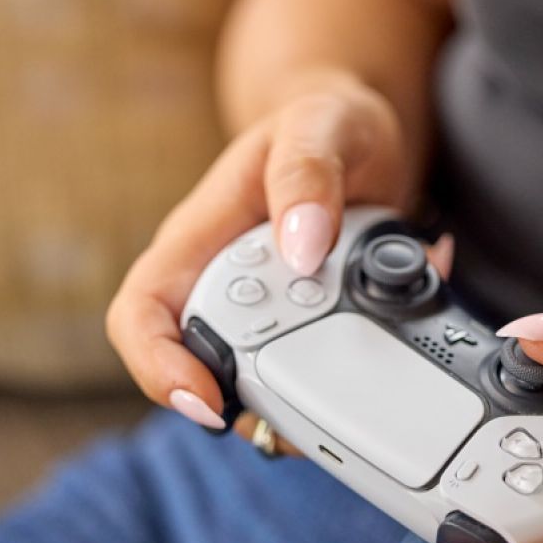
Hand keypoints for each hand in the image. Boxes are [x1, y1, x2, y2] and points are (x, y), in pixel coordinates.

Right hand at [107, 74, 412, 431]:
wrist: (361, 131)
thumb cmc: (325, 121)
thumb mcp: (320, 124)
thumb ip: (306, 175)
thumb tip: (300, 247)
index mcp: (198, 240)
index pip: (142, 315)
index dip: (157, 367)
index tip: (205, 401)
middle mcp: (221, 285)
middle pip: (201, 371)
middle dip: (248, 408)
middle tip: (305, 421)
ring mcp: (265, 311)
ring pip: (261, 385)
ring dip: (308, 404)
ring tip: (357, 397)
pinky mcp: (309, 324)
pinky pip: (320, 367)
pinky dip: (360, 369)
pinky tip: (401, 336)